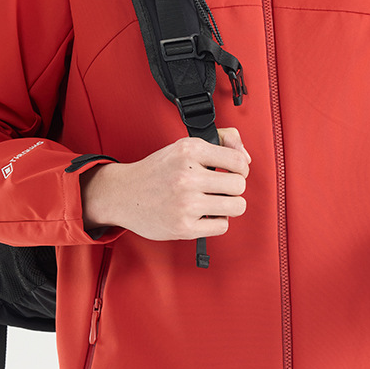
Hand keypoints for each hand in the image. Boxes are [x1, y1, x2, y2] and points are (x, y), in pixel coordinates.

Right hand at [80, 128, 249, 240]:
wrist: (123, 194)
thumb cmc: (157, 171)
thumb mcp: (184, 146)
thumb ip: (221, 142)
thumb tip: (247, 157)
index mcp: (189, 150)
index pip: (238, 160)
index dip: (240, 168)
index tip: (233, 172)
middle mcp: (187, 175)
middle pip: (239, 185)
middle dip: (233, 188)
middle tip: (220, 188)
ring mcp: (185, 203)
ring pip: (236, 206)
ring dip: (229, 205)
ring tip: (215, 201)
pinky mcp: (184, 226)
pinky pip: (222, 226)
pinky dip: (216, 221)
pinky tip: (204, 214)